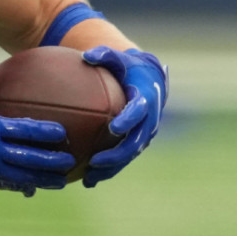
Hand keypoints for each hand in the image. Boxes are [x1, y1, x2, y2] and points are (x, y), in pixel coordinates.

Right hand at [0, 59, 74, 194]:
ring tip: (62, 181)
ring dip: (44, 178)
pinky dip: (24, 186)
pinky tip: (35, 188)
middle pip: (29, 157)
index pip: (24, 130)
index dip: (45, 132)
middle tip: (70, 160)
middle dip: (52, 160)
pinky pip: (8, 184)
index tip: (62, 132)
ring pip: (23, 176)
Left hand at [81, 46, 168, 187]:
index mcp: (146, 98)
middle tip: (95, 161)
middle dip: (117, 154)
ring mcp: (145, 134)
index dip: (128, 120)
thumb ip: (104, 55)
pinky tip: (88, 180)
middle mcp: (149, 120)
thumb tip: (86, 56)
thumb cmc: (128, 67)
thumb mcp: (118, 57)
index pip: (139, 111)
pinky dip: (109, 170)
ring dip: (111, 168)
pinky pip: (124, 159)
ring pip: (129, 155)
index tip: (113, 128)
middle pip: (135, 141)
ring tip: (89, 178)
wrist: (149, 79)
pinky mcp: (137, 142)